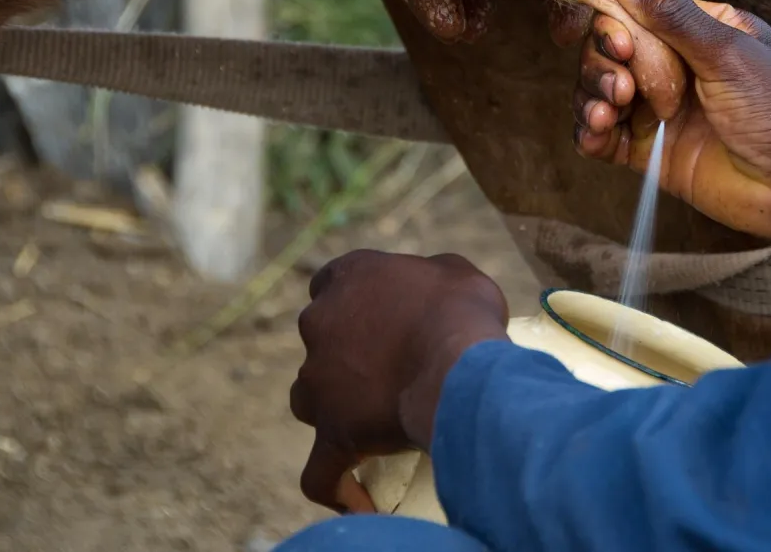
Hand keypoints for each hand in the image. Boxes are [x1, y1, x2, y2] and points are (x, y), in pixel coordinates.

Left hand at [288, 249, 509, 512]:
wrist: (458, 364)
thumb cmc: (461, 311)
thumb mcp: (455, 273)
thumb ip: (430, 276)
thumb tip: (434, 291)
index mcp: (349, 276)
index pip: (331, 282)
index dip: (351, 301)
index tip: (377, 315)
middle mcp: (321, 322)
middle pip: (320, 340)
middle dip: (344, 354)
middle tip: (389, 369)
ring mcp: (317, 380)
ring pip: (309, 399)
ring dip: (331, 407)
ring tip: (371, 424)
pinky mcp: (331, 431)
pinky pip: (320, 470)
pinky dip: (334, 484)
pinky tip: (353, 499)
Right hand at [574, 0, 770, 260]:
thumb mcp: (730, 53)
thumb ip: (671, 15)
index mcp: (699, 30)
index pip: (634, 9)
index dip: (605, 18)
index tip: (599, 36)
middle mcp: (675, 65)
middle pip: (608, 49)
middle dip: (600, 62)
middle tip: (622, 85)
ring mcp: (661, 109)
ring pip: (599, 90)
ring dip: (591, 94)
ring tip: (609, 111)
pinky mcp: (651, 153)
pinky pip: (604, 136)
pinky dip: (590, 132)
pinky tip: (597, 132)